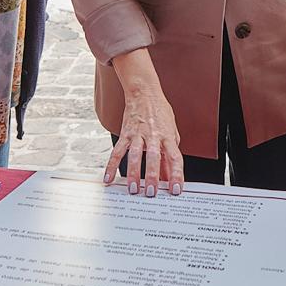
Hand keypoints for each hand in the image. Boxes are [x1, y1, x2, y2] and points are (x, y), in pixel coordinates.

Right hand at [105, 50, 183, 196]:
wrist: (144, 92)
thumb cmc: (160, 112)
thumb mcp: (171, 132)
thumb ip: (170, 155)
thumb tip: (169, 176)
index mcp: (168, 136)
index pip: (175, 158)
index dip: (177, 175)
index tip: (176, 190)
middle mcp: (154, 135)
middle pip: (154, 158)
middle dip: (152, 176)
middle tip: (151, 193)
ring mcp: (138, 134)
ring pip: (135, 155)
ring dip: (133, 173)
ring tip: (133, 189)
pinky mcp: (126, 133)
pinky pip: (118, 151)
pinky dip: (111, 165)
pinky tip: (108, 178)